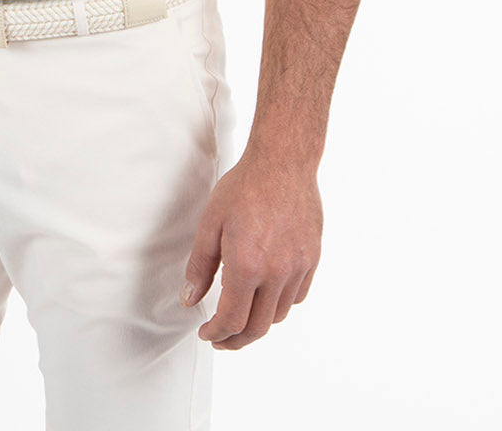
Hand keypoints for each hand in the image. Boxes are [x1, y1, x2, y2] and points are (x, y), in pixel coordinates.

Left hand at [179, 150, 322, 349]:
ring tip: (241, 314)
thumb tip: (189, 299)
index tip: (207, 333)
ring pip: (278, 315)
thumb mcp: (210, 223)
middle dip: (235, 339)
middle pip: (257, 327)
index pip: (232, 320)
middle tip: (221, 337)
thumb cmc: (244, 187)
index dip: (217, 334)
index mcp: (247, 266)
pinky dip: (279, 303)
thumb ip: (200, 266)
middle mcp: (276, 273)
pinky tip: (265, 293)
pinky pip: (296, 296)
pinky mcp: (312, 259)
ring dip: (257, 322)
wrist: (283, 162)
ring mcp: (298, 267)